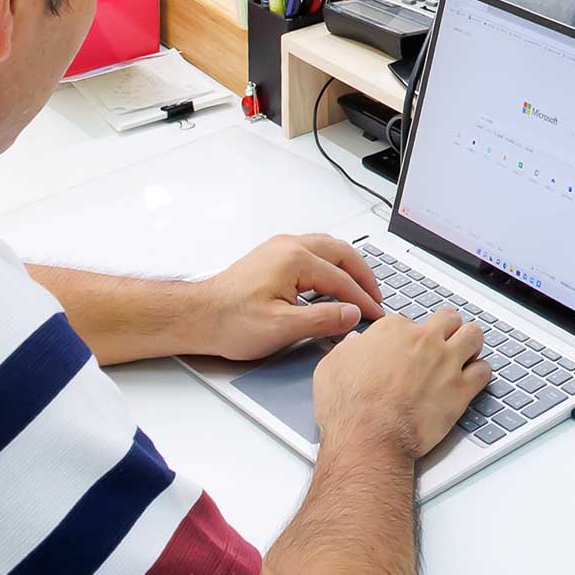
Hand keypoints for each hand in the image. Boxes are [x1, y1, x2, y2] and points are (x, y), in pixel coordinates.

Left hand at [187, 234, 384, 361]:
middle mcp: (289, 245)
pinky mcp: (272, 255)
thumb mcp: (282, 328)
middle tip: (376, 297)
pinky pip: (313, 252)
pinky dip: (332, 264)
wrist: (198, 317)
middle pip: (341, 253)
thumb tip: (352, 314)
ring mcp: (279, 248)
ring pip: (328, 248)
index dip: (362, 300)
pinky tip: (334, 281)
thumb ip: (323, 319)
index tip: (375, 315)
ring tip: (361, 287)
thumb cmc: (231, 322)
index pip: (342, 279)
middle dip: (363, 275)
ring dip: (349, 266)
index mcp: (295, 259)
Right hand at [313, 309, 491, 457]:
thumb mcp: (332, 367)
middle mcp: (423, 340)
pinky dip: (480, 373)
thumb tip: (354, 344)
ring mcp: (446, 362)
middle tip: (443, 340)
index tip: (406, 347)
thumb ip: (348, 350)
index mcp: (393, 330)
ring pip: (473, 335)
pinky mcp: (461, 389)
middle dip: (446, 328)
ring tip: (465, 352)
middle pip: (448, 318)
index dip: (408, 335)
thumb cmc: (349, 407)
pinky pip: (484, 370)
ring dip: (470, 342)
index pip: (409, 321)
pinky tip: (472, 379)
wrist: (370, 437)